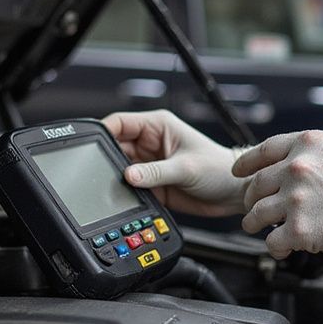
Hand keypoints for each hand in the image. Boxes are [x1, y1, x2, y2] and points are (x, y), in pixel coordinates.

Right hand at [102, 110, 246, 215]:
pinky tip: (123, 200)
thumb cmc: (219, 168)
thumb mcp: (186, 167)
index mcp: (157, 126)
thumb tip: (128, 175)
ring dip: (114, 180)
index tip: (88, 146)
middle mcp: (150, 143)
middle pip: (114, 148)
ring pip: (118, 170)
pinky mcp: (151, 185)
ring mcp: (149, 165)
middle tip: (98, 175)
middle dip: (104, 161)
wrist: (234, 193)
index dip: (102, 132)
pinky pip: (129, 189)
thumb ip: (156, 172)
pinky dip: (124, 195)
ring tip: (111, 190)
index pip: (120, 123)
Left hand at [233, 130, 322, 258]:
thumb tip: (314, 157)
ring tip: (258, 228)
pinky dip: (275, 247)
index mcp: (307, 145)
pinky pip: (272, 241)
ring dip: (255, 223)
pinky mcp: (299, 230)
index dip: (247, 163)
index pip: (264, 151)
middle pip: (257, 185)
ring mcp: (295, 200)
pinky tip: (282, 248)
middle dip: (252, 198)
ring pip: (257, 214)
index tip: (239, 171)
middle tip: (254, 207)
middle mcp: (296, 169)